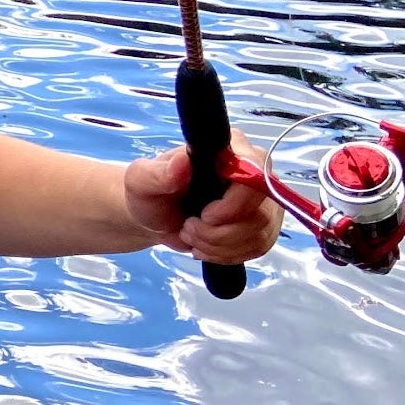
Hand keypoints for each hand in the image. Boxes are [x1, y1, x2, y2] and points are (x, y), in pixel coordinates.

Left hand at [125, 140, 282, 263]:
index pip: (254, 174)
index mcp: (228, 149)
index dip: (233, 204)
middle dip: (220, 232)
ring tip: (192, 235)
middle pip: (260, 212)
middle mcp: (252, 170)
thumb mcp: (142, 181)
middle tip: (189, 228)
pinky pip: (259, 247)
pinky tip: (205, 246)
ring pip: (259, 234)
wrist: (154, 217)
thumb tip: (182, 162)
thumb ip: (158, 173)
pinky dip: (227, 254)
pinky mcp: (262, 224)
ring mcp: (261, 199)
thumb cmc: (149, 193)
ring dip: (220, 245)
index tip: (205, 215)